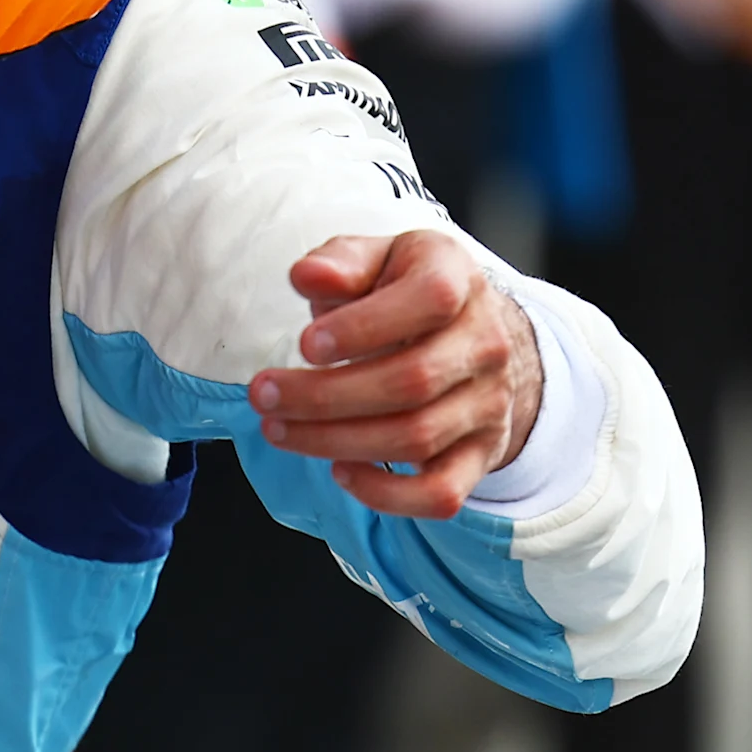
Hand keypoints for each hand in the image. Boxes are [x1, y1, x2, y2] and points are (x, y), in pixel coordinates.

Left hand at [245, 230, 544, 519]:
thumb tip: (307, 275)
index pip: (430, 300)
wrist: (470, 333)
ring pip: (417, 437)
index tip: (304, 345)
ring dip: (335, 440)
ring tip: (277, 429)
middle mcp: (485, 344)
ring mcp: (489, 405)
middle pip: (411, 381)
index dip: (364, 327)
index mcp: (457, 280)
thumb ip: (341, 262)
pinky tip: (339, 471)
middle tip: (262, 395)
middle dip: (325, 395)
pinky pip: (443, 493)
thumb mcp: (376, 257)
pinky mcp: (481, 454)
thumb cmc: (403, 290)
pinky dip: (388, 494)